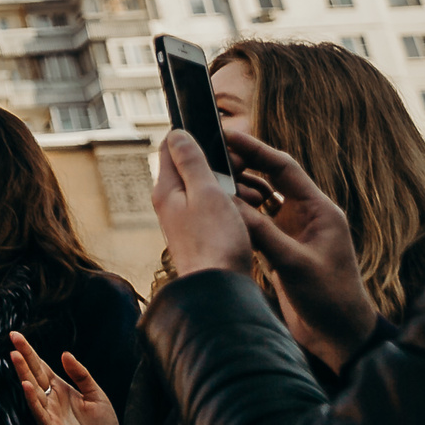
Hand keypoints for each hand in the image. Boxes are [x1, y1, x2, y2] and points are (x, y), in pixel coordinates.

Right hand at [7, 334, 120, 424]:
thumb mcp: (96, 395)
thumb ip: (81, 375)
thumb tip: (65, 353)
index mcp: (60, 389)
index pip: (41, 366)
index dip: (29, 351)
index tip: (17, 335)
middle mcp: (50, 400)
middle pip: (33, 374)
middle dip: (23, 357)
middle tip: (13, 337)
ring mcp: (49, 415)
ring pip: (32, 391)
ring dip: (23, 374)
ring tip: (15, 356)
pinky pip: (39, 413)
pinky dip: (31, 400)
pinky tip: (26, 386)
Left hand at [153, 129, 251, 276]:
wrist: (219, 291)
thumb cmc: (214, 242)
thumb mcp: (206, 193)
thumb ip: (192, 163)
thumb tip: (177, 133)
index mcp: (166, 189)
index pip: (171, 148)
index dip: (196, 138)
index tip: (226, 143)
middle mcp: (171, 203)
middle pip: (194, 168)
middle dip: (223, 165)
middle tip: (248, 171)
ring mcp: (185, 220)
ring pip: (210, 190)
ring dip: (235, 187)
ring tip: (258, 197)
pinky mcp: (201, 235)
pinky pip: (218, 209)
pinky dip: (236, 206)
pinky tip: (254, 214)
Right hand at [222, 126, 380, 371]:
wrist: (339, 336)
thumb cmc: (328, 298)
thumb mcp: (292, 263)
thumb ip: (261, 232)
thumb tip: (225, 203)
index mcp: (319, 210)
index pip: (283, 167)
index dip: (254, 148)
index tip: (226, 135)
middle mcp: (307, 215)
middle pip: (270, 176)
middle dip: (241, 165)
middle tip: (209, 156)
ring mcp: (294, 230)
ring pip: (260, 197)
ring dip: (238, 189)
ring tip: (210, 182)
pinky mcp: (284, 246)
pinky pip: (257, 219)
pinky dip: (239, 212)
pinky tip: (220, 212)